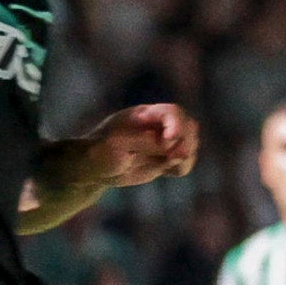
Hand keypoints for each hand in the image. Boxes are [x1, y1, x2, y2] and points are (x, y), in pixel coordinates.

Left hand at [82, 104, 197, 186]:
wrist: (94, 168)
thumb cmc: (99, 153)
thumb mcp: (117, 145)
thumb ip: (145, 142)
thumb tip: (171, 145)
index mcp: (144, 115)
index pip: (172, 112)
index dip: (177, 125)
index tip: (169, 142)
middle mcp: (157, 125)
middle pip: (188, 125)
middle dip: (186, 142)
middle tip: (171, 159)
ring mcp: (163, 141)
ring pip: (191, 143)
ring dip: (186, 156)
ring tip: (166, 166)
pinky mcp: (166, 158)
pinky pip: (186, 161)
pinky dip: (183, 167)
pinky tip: (168, 172)